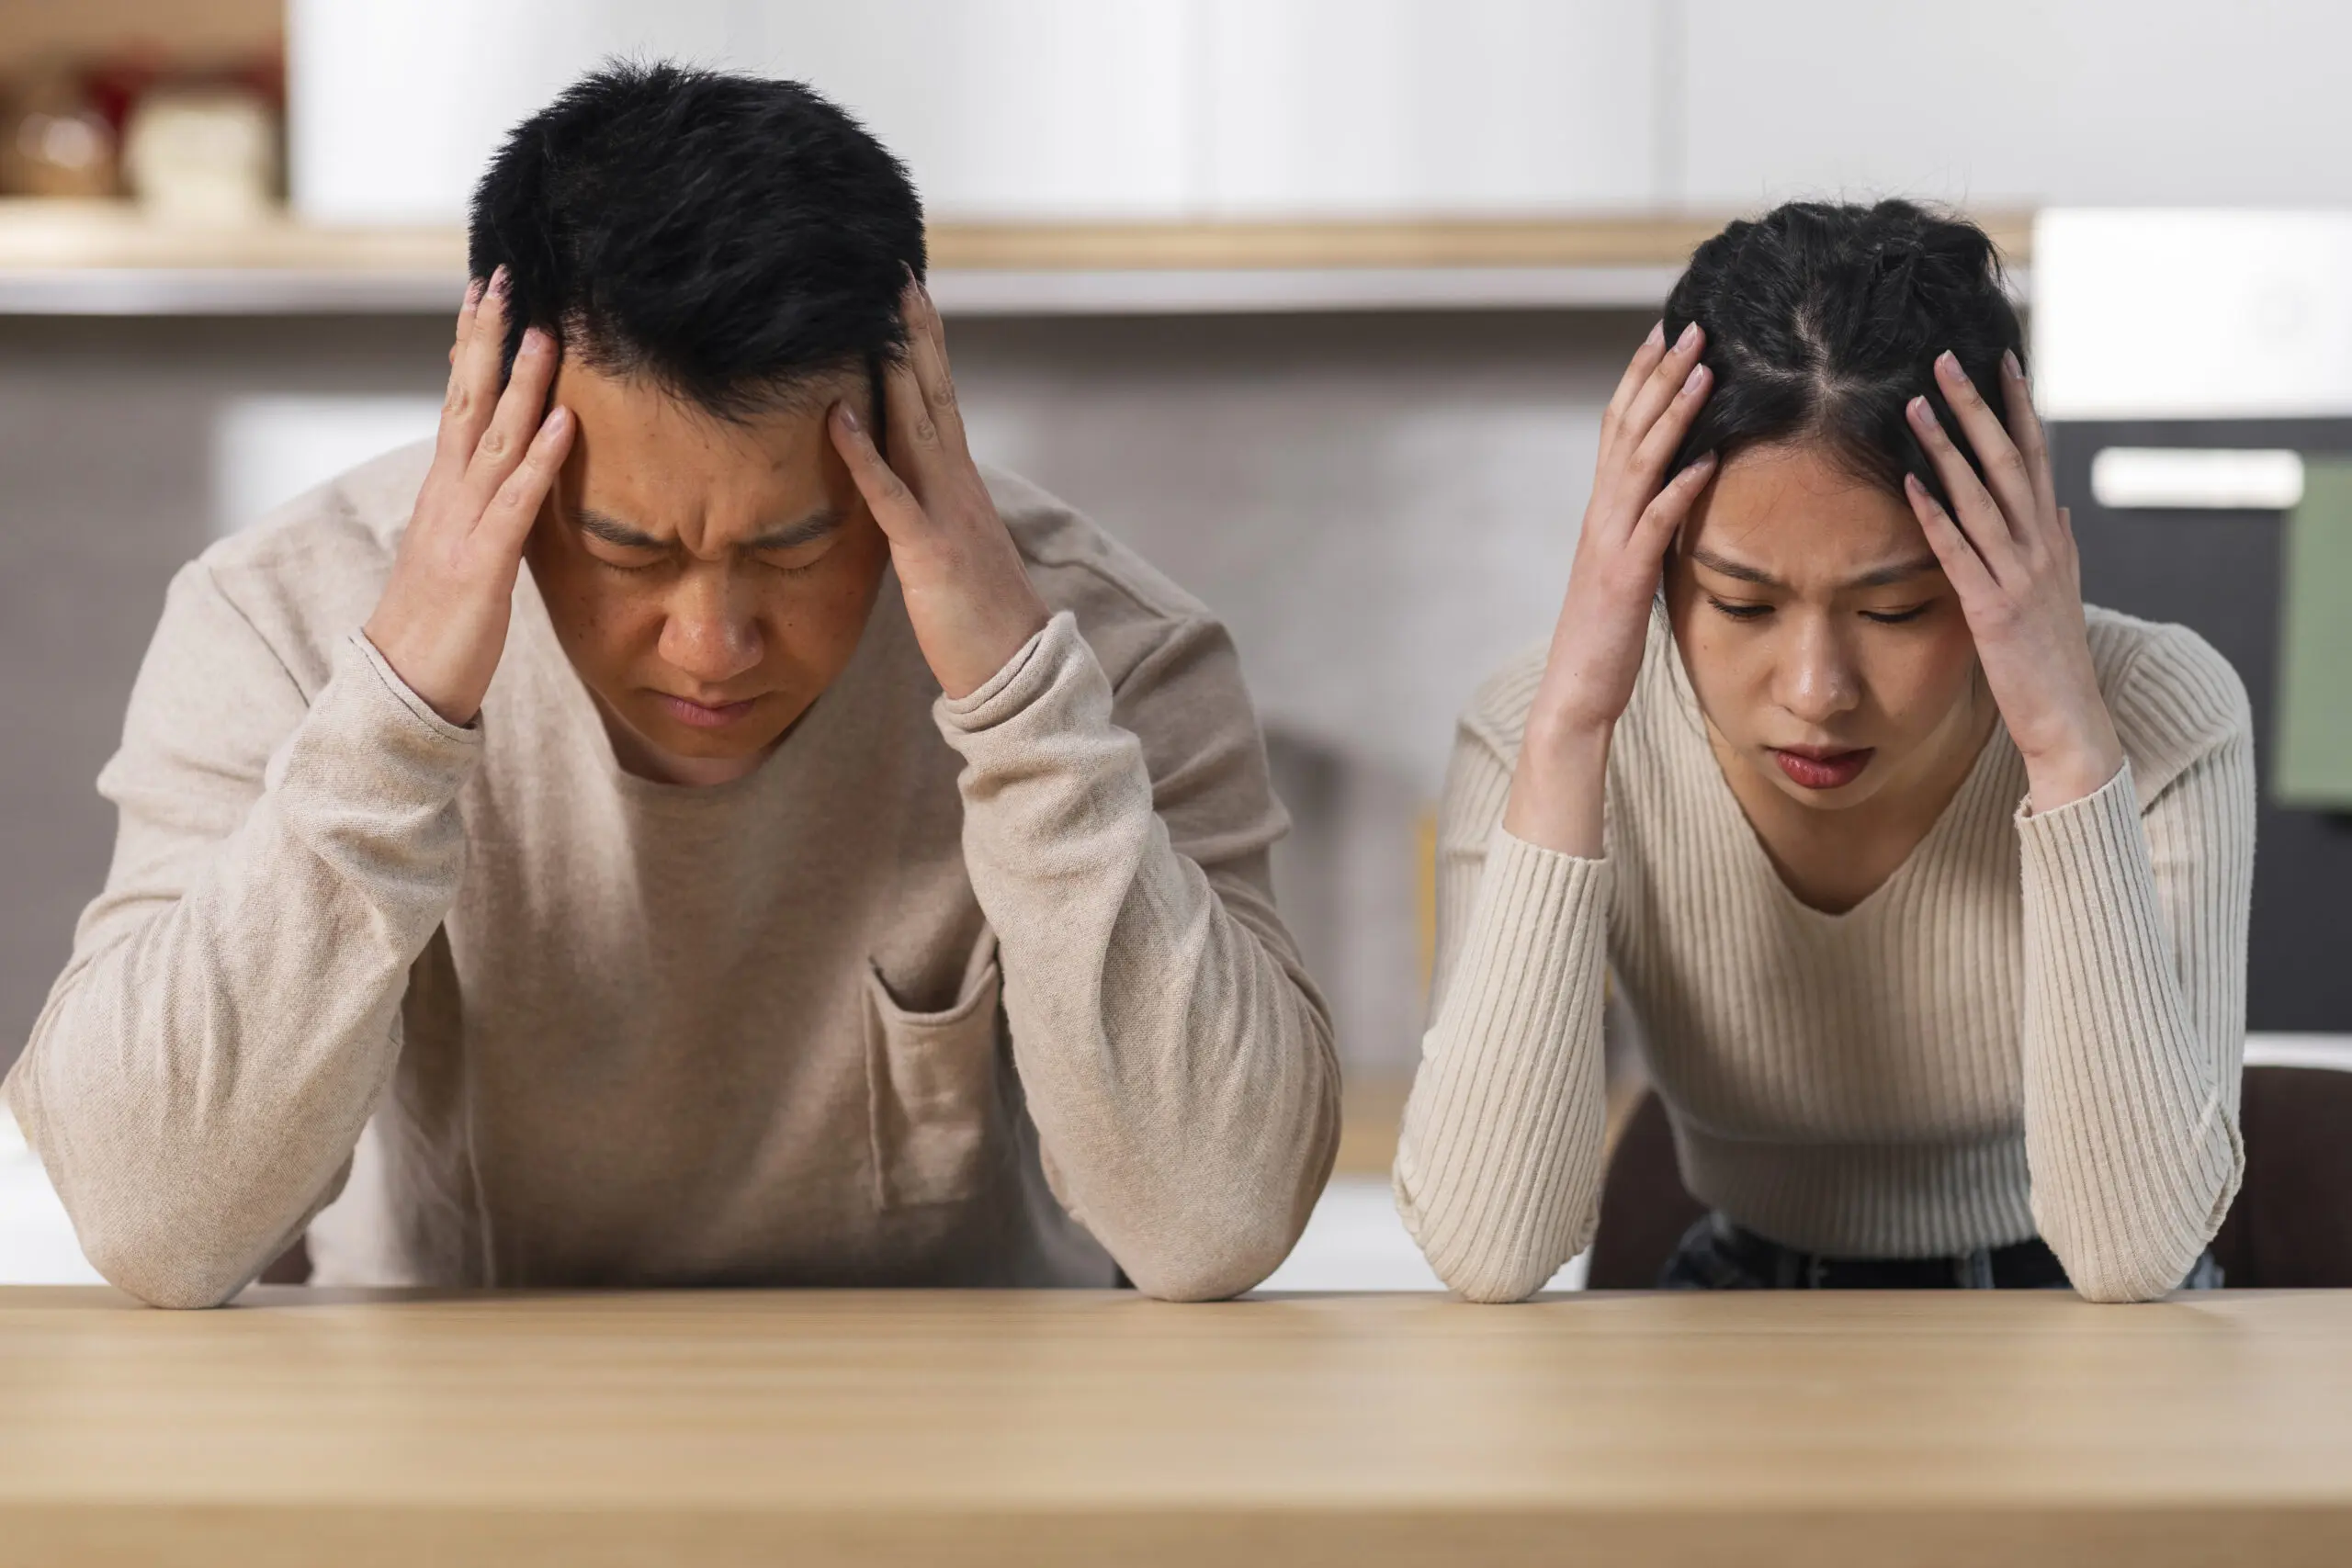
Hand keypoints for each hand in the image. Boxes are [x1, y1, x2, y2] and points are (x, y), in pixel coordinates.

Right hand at [364, 269, 573, 725]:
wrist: (401, 691)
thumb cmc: (438, 628)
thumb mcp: (461, 553)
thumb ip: (480, 510)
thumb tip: (502, 476)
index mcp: (443, 492)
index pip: (457, 402)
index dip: (471, 346)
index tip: (485, 292)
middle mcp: (447, 497)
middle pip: (465, 400)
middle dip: (484, 337)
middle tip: (502, 276)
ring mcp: (461, 527)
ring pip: (492, 439)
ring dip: (519, 383)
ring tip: (544, 331)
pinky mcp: (483, 565)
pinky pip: (516, 503)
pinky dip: (539, 459)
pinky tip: (562, 422)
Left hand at [828, 279, 1049, 700]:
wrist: (1019, 674)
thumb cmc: (982, 623)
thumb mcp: (951, 553)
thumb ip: (928, 512)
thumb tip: (900, 487)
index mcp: (962, 487)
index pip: (941, 400)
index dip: (925, 347)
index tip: (908, 296)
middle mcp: (959, 488)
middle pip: (935, 394)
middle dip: (915, 333)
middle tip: (897, 274)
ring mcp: (948, 516)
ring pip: (919, 425)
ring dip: (896, 367)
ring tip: (876, 315)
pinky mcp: (930, 553)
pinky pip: (891, 496)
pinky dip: (864, 453)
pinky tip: (838, 416)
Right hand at [1504, 320, 1718, 855]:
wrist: (1576, 693)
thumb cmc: (1605, 640)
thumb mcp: (1627, 571)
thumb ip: (1645, 529)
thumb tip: (1676, 494)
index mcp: (1603, 514)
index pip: (1619, 430)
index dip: (1641, 380)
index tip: (1667, 336)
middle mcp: (1602, 517)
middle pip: (1628, 430)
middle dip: (1659, 375)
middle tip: (1690, 327)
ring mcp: (1611, 544)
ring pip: (1641, 463)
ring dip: (1673, 413)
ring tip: (1704, 370)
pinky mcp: (1627, 577)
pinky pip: (1656, 524)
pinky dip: (1680, 489)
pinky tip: (1707, 460)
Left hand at [1904, 350, 2123, 811]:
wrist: (2070, 721)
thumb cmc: (2054, 659)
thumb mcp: (2061, 593)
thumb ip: (2055, 548)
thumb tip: (2055, 509)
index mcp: (2053, 538)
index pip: (2038, 456)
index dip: (2019, 407)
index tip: (2001, 361)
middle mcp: (2042, 546)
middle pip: (2010, 460)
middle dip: (1977, 407)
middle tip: (1946, 361)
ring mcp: (2019, 576)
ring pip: (1982, 497)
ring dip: (1947, 449)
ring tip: (1915, 407)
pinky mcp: (1992, 611)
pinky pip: (1960, 554)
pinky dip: (1936, 516)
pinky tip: (1910, 485)